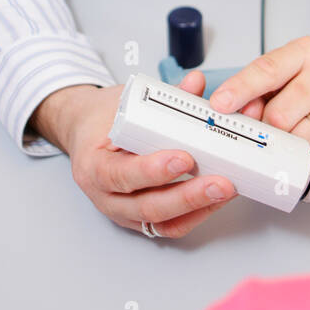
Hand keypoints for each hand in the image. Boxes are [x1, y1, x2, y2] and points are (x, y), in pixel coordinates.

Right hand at [65, 74, 237, 237]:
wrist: (84, 133)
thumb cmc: (101, 120)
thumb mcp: (122, 102)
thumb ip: (162, 98)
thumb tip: (195, 84)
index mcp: (93, 166)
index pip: (122, 175)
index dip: (154, 170)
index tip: (185, 159)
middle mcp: (106, 196)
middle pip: (147, 207)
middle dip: (188, 197)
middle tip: (219, 183)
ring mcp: (124, 212)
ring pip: (163, 222)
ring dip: (198, 208)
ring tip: (226, 190)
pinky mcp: (141, 219)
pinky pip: (170, 226)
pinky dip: (197, 214)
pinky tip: (217, 199)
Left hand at [208, 37, 309, 167]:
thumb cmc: (308, 85)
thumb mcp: (279, 78)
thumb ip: (255, 92)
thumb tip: (244, 115)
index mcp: (304, 52)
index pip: (267, 70)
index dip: (240, 89)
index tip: (220, 104)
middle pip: (282, 113)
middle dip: (268, 129)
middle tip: (268, 131)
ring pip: (303, 139)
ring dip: (291, 146)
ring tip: (294, 137)